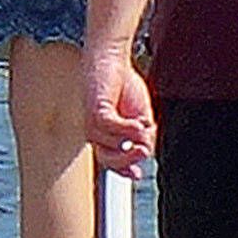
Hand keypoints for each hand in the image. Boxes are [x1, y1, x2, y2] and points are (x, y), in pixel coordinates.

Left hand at [91, 53, 160, 179]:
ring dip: (132, 138)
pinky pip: (109, 126)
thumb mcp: (141, 118)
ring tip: (143, 126)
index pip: (113, 162)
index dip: (124, 171)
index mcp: (107, 138)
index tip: (137, 175)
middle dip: (128, 159)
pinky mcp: (95, 109)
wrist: (112, 61)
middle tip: (143, 151)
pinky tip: (139, 122)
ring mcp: (93, 123)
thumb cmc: (124, 88)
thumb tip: (144, 150)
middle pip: (108, 160)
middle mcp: (97, 133)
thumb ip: (143, 136)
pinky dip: (126, 127)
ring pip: (111, 144)